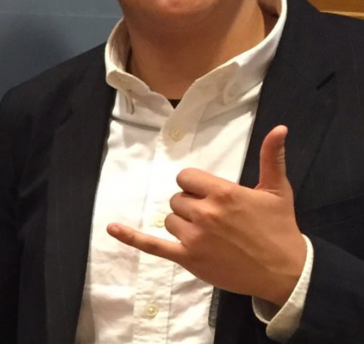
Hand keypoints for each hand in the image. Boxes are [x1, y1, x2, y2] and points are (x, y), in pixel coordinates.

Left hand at [109, 126, 305, 305]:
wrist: (286, 272)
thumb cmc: (280, 229)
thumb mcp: (277, 190)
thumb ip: (272, 157)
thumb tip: (279, 128)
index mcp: (222, 193)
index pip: (186, 178)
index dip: (196, 186)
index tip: (211, 196)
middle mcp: (205, 213)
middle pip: (177, 199)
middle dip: (192, 206)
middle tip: (218, 220)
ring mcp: (194, 237)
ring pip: (170, 220)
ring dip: (184, 225)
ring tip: (212, 235)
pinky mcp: (188, 258)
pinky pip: (153, 245)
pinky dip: (131, 237)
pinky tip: (112, 228)